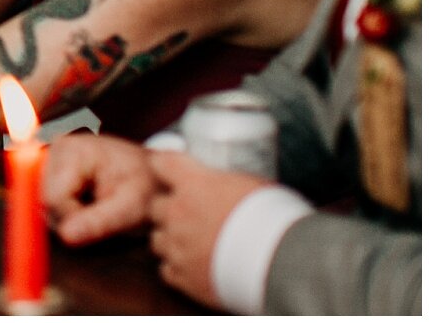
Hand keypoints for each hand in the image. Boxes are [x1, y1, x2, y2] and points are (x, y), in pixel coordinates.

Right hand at [43, 133, 153, 244]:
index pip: (53, 199)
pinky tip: (91, 210)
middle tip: (107, 219)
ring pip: (46, 208)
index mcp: (72, 151)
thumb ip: (99, 222)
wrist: (155, 176)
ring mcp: (50, 162)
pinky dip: (70, 216)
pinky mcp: (51, 174)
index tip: (107, 221)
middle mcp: (54, 151)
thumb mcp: (133, 207)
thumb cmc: (149, 186)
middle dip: (73, 221)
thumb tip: (65, 236)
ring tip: (102, 213)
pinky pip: (50, 207)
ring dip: (72, 221)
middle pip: (46, 203)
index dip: (76, 220)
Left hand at [145, 151, 267, 308]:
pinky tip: (195, 266)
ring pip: (157, 238)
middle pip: (154, 205)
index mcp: (194, 184)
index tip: (169, 170)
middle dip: (168, 208)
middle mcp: (178, 213)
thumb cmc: (276, 219)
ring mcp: (178, 246)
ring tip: (192, 243)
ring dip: (171, 238)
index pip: (161, 163)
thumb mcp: (251, 185)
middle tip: (188, 214)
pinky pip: (167, 269)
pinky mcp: (184, 276)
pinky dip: (178, 267)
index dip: (165, 167)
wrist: (284, 263)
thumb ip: (226, 181)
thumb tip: (227, 180)